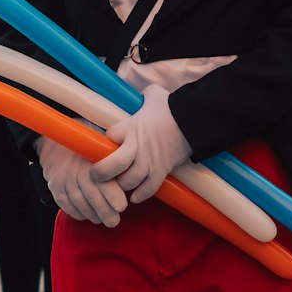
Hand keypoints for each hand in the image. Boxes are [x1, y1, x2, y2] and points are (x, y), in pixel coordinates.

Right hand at [36, 136, 127, 225]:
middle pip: (93, 197)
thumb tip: (135, 176)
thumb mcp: (105, 146)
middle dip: (105, 213)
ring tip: (101, 219)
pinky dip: (77, 213)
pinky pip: (66, 205)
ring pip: (80, 203)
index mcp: (93, 160)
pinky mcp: (55, 186)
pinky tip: (86, 215)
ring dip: (92, 215)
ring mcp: (65, 178)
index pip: (105, 182)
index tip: (121, 207)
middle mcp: (78, 170)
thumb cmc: (89, 146)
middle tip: (114, 221)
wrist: (60, 140)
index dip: (114, 197)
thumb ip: (118, 160)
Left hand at [93, 82, 190, 204]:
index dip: (106, 142)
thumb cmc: (173, 106)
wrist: (194, 120)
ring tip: (119, 184)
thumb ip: (145, 96)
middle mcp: (136, 147)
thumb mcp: (155, 95)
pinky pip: (147, 189)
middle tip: (97, 176)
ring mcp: (149, 161)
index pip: (108, 138)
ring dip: (121, 185)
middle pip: (111, 166)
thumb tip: (144, 94)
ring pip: (128, 181)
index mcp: (131, 127)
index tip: (109, 144)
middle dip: (101, 173)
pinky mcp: (162, 171)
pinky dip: (139, 196)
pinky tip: (134, 197)